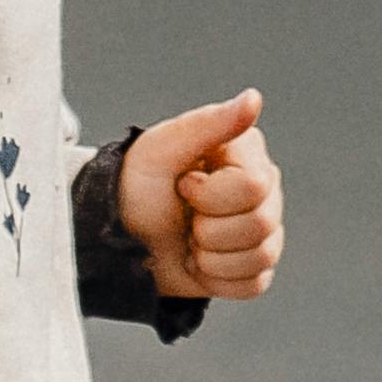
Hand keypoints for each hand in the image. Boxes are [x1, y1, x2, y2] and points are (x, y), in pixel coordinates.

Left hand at [119, 89, 281, 302]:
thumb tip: (253, 98)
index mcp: (247, 155)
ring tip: (188, 239)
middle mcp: (263, 189)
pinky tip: (198, 262)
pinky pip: (255, 283)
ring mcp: (262, 230)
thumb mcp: (162, 150)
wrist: (117, 239)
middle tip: (184, 215)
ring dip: (210, 256)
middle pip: (261, 223)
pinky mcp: (253, 266)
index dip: (209, 195)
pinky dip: (218, 279)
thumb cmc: (136, 188)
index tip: (182, 184)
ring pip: (261, 256)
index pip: (252, 188)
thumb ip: (208, 123)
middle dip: (208, 228)